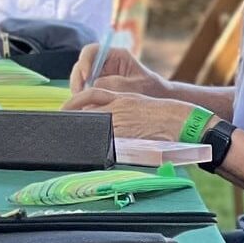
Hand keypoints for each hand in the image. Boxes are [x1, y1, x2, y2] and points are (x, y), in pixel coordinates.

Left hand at [65, 88, 193, 141]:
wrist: (179, 119)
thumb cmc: (161, 113)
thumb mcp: (136, 103)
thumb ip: (118, 107)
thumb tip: (100, 116)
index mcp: (121, 96)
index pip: (90, 94)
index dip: (74, 101)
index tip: (64, 108)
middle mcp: (118, 106)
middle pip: (88, 112)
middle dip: (75, 118)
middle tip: (65, 126)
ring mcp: (122, 120)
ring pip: (95, 125)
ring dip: (86, 132)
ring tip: (76, 138)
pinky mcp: (127, 134)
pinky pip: (107, 139)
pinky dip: (99, 143)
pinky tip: (95, 148)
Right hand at [68, 42, 166, 97]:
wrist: (159, 99)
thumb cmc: (151, 89)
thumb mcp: (136, 86)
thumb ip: (115, 84)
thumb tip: (94, 85)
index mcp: (116, 55)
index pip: (92, 51)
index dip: (85, 61)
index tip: (86, 77)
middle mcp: (105, 63)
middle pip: (82, 65)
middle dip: (78, 79)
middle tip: (79, 94)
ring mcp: (100, 75)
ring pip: (81, 78)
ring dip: (79, 89)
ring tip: (82, 103)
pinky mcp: (98, 87)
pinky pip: (85, 89)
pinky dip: (83, 97)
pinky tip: (87, 106)